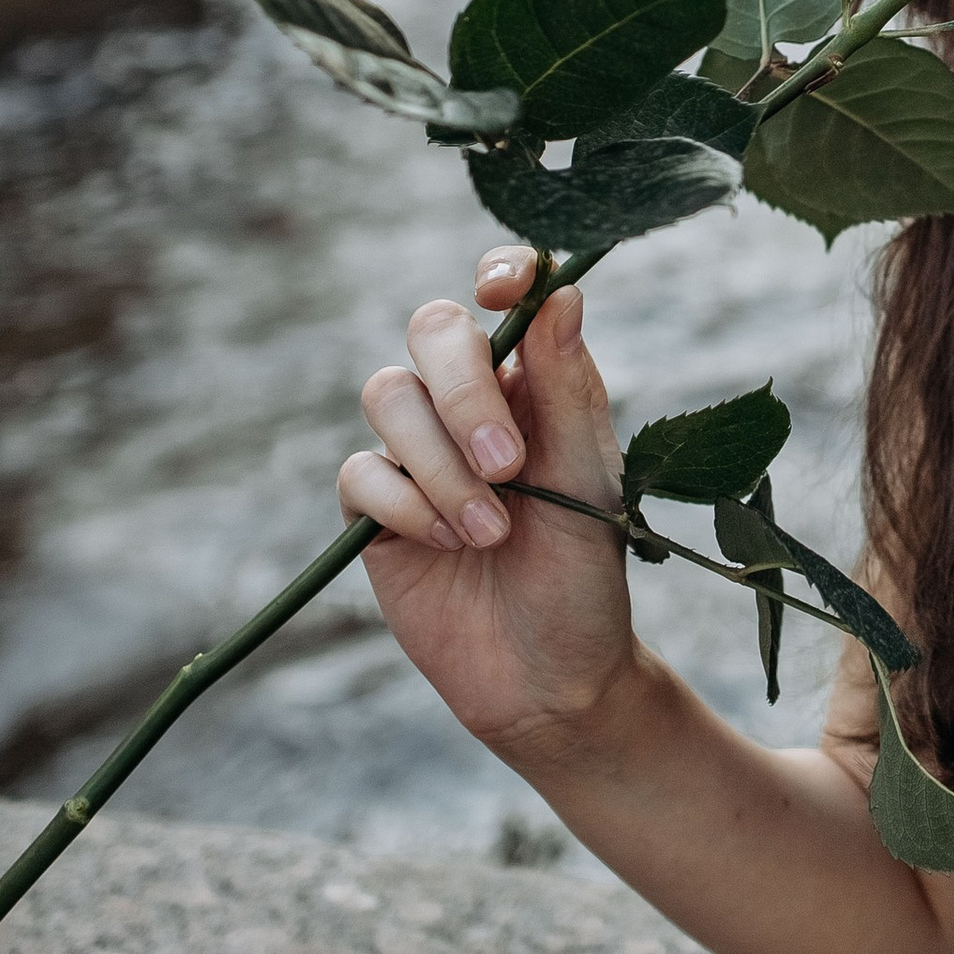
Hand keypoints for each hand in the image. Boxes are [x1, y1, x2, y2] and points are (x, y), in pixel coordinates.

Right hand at [340, 248, 648, 763]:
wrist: (551, 680)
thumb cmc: (585, 579)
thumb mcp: (591, 483)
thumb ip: (569, 389)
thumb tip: (563, 291)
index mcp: (534, 382)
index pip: (506, 294)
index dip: (499, 273)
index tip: (502, 292)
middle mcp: (470, 404)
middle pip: (432, 330)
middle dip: (464, 388)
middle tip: (509, 462)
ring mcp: (418, 453)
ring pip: (389, 395)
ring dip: (442, 465)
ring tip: (491, 530)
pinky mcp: (376, 509)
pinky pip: (362, 470)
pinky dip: (407, 504)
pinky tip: (450, 546)